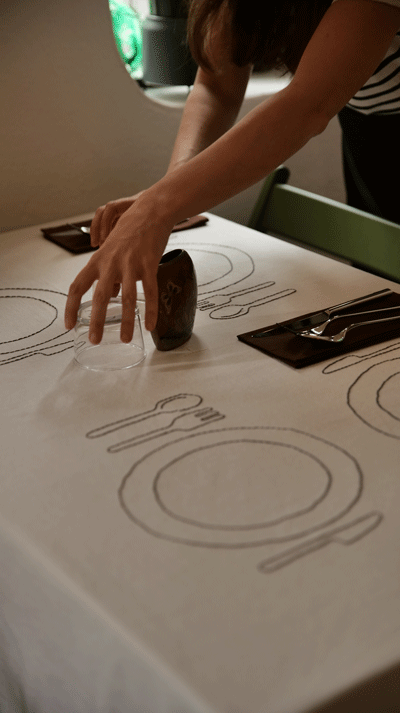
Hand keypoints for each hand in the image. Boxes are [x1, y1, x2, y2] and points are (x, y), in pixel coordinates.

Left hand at [64, 196, 174, 343]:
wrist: (151, 211)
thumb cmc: (131, 231)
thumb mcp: (112, 250)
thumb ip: (109, 274)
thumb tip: (110, 296)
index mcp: (98, 259)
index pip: (77, 285)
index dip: (71, 307)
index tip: (69, 325)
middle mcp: (111, 263)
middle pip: (99, 296)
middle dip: (97, 321)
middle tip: (95, 340)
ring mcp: (130, 264)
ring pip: (126, 298)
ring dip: (126, 321)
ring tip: (125, 339)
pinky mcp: (149, 264)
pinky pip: (149, 292)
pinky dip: (150, 310)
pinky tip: (150, 325)